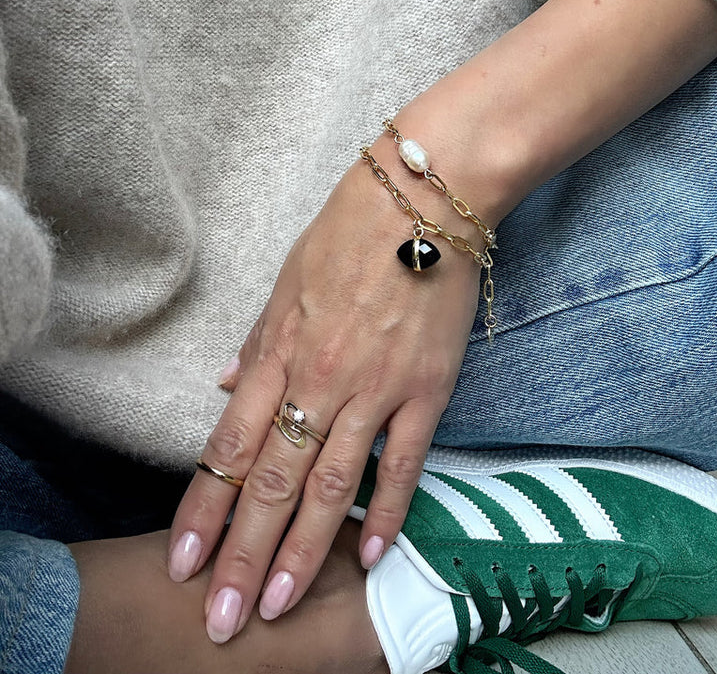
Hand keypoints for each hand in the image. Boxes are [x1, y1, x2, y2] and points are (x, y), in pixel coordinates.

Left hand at [167, 134, 483, 642]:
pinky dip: (387, 512)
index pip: (229, 446)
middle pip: (272, 481)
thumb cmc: (348, 234)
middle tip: (221, 619)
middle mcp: (319, 380)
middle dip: (241, 555)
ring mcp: (375, 389)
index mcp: (278, 352)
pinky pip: (403, 463)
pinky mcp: (426, 391)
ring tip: (276, 605)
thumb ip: (257, 344)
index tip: (184, 562)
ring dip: (301, 551)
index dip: (203, 509)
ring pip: (331, 485)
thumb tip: (226, 388)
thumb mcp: (285, 282)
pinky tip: (368, 557)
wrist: (424, 202)